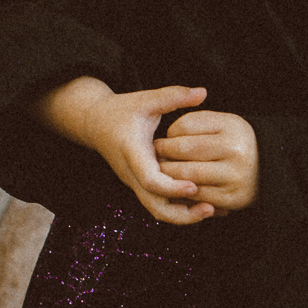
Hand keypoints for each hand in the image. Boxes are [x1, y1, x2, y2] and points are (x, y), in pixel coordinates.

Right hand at [34, 78, 215, 223]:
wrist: (95, 123)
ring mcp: (136, 183)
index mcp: (133, 153)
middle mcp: (133, 174)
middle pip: (155, 207)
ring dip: (184, 216)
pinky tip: (203, 205)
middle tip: (211, 209)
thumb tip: (202, 91)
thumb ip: (173, 96)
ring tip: (212, 211)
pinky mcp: (141, 186)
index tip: (194, 186)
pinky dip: (180, 209)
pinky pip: (160, 204)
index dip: (172, 187)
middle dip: (183, 214)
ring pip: (158, 210)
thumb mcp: (146, 99)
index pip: (150, 180)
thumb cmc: (121, 110)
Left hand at [156, 110, 257, 212]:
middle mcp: (235, 151)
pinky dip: (181, 192)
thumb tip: (168, 136)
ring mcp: (234, 176)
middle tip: (154, 156)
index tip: (163, 140)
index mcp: (231, 127)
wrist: (269, 168)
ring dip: (167, 175)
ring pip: (186, 175)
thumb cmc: (235, 142)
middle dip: (163, 154)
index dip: (169, 135)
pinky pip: (196, 196)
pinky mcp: (230, 198)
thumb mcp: (223, 123)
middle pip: (184, 151)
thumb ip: (195, 122)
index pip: (186, 127)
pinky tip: (175, 187)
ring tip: (161, 171)